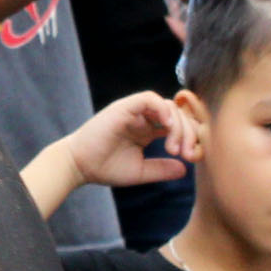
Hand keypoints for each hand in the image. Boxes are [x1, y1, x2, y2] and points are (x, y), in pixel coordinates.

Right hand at [61, 92, 197, 190]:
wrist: (80, 166)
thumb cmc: (105, 167)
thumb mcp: (140, 171)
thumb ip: (161, 169)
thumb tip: (185, 169)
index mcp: (148, 130)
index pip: (178, 125)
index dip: (190, 137)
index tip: (191, 157)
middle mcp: (144, 118)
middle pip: (178, 114)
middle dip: (188, 132)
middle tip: (185, 153)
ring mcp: (134, 111)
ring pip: (167, 105)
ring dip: (177, 125)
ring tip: (173, 148)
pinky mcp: (124, 107)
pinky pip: (149, 98)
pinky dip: (162, 109)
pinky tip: (166, 126)